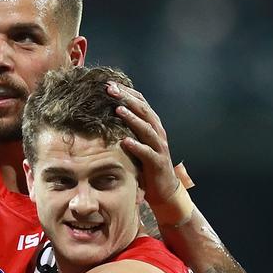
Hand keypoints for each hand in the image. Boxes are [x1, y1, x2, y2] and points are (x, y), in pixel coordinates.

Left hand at [107, 82, 178, 205]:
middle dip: (127, 99)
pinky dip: (136, 146)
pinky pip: (147, 153)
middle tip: (111, 90)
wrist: (164, 188)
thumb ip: (128, 128)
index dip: (127, 91)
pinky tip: (125, 141)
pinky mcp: (157, 163)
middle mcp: (157, 132)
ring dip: (133, 118)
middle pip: (144, 110)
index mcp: (152, 125)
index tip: (109, 83)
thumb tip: (108, 113)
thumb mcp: (138, 141)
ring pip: (147, 129)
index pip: (141, 102)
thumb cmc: (146, 163)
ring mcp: (159, 147)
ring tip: (119, 110)